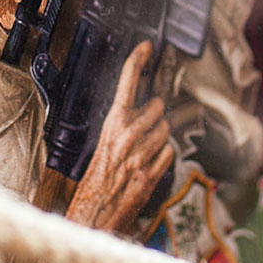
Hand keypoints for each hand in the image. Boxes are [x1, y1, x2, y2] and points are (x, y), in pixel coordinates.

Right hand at [65, 41, 172, 238]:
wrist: (92, 215)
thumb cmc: (94, 182)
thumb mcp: (103, 146)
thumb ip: (121, 128)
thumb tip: (143, 113)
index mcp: (111, 125)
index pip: (126, 83)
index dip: (137, 61)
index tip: (147, 47)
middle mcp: (128, 136)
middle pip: (157, 107)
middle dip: (154, 116)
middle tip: (143, 128)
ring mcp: (142, 154)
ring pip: (166, 130)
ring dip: (159, 138)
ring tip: (141, 153)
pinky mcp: (153, 173)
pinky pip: (169, 153)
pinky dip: (163, 157)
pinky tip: (148, 166)